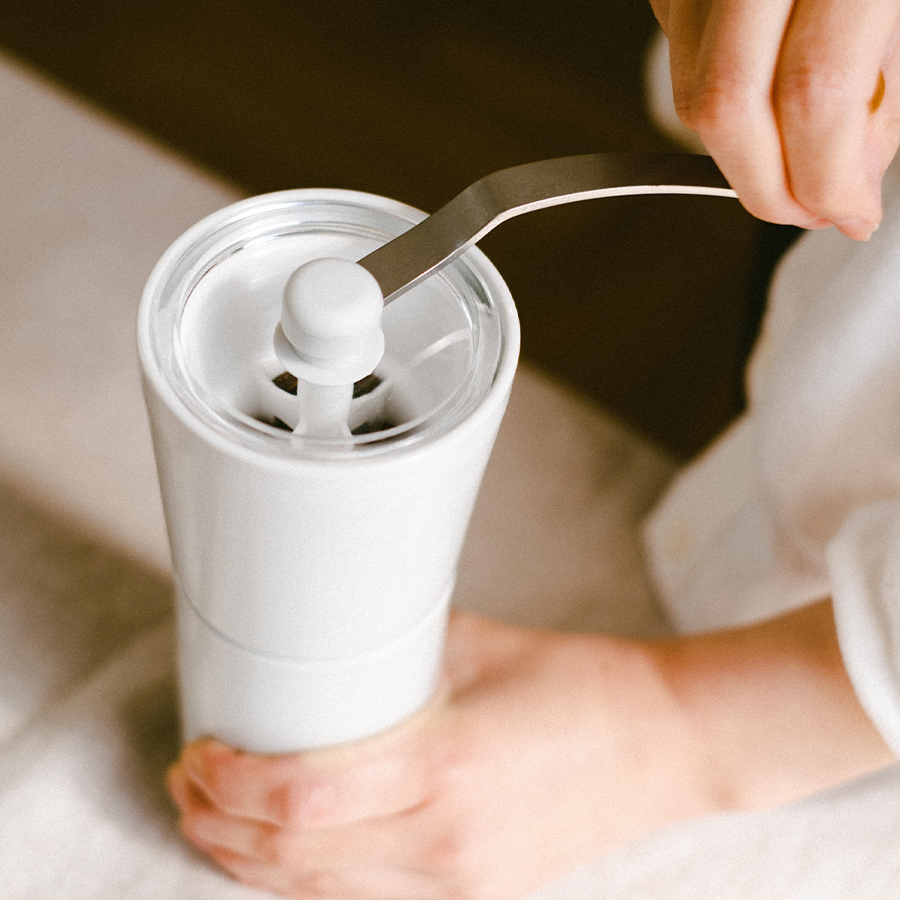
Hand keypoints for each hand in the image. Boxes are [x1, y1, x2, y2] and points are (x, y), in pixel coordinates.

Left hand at [166, 612, 714, 899]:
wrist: (663, 744)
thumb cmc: (581, 685)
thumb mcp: (479, 646)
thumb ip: (397, 652)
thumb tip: (332, 643)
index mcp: (447, 769)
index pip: (302, 799)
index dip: (232, 784)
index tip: (201, 753)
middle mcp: (447, 844)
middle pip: (294, 859)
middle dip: (220, 826)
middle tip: (189, 784)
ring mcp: (461, 886)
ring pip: (321, 894)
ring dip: (253, 864)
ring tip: (215, 822)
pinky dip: (308, 884)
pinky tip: (285, 856)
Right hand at [650, 0, 899, 238]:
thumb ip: (888, 85)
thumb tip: (852, 175)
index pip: (813, 91)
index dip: (826, 176)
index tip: (848, 212)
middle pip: (724, 105)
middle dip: (767, 184)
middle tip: (809, 209)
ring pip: (694, 94)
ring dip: (747, 152)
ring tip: (802, 152)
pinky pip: (685, 63)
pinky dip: (729, 104)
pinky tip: (771, 94)